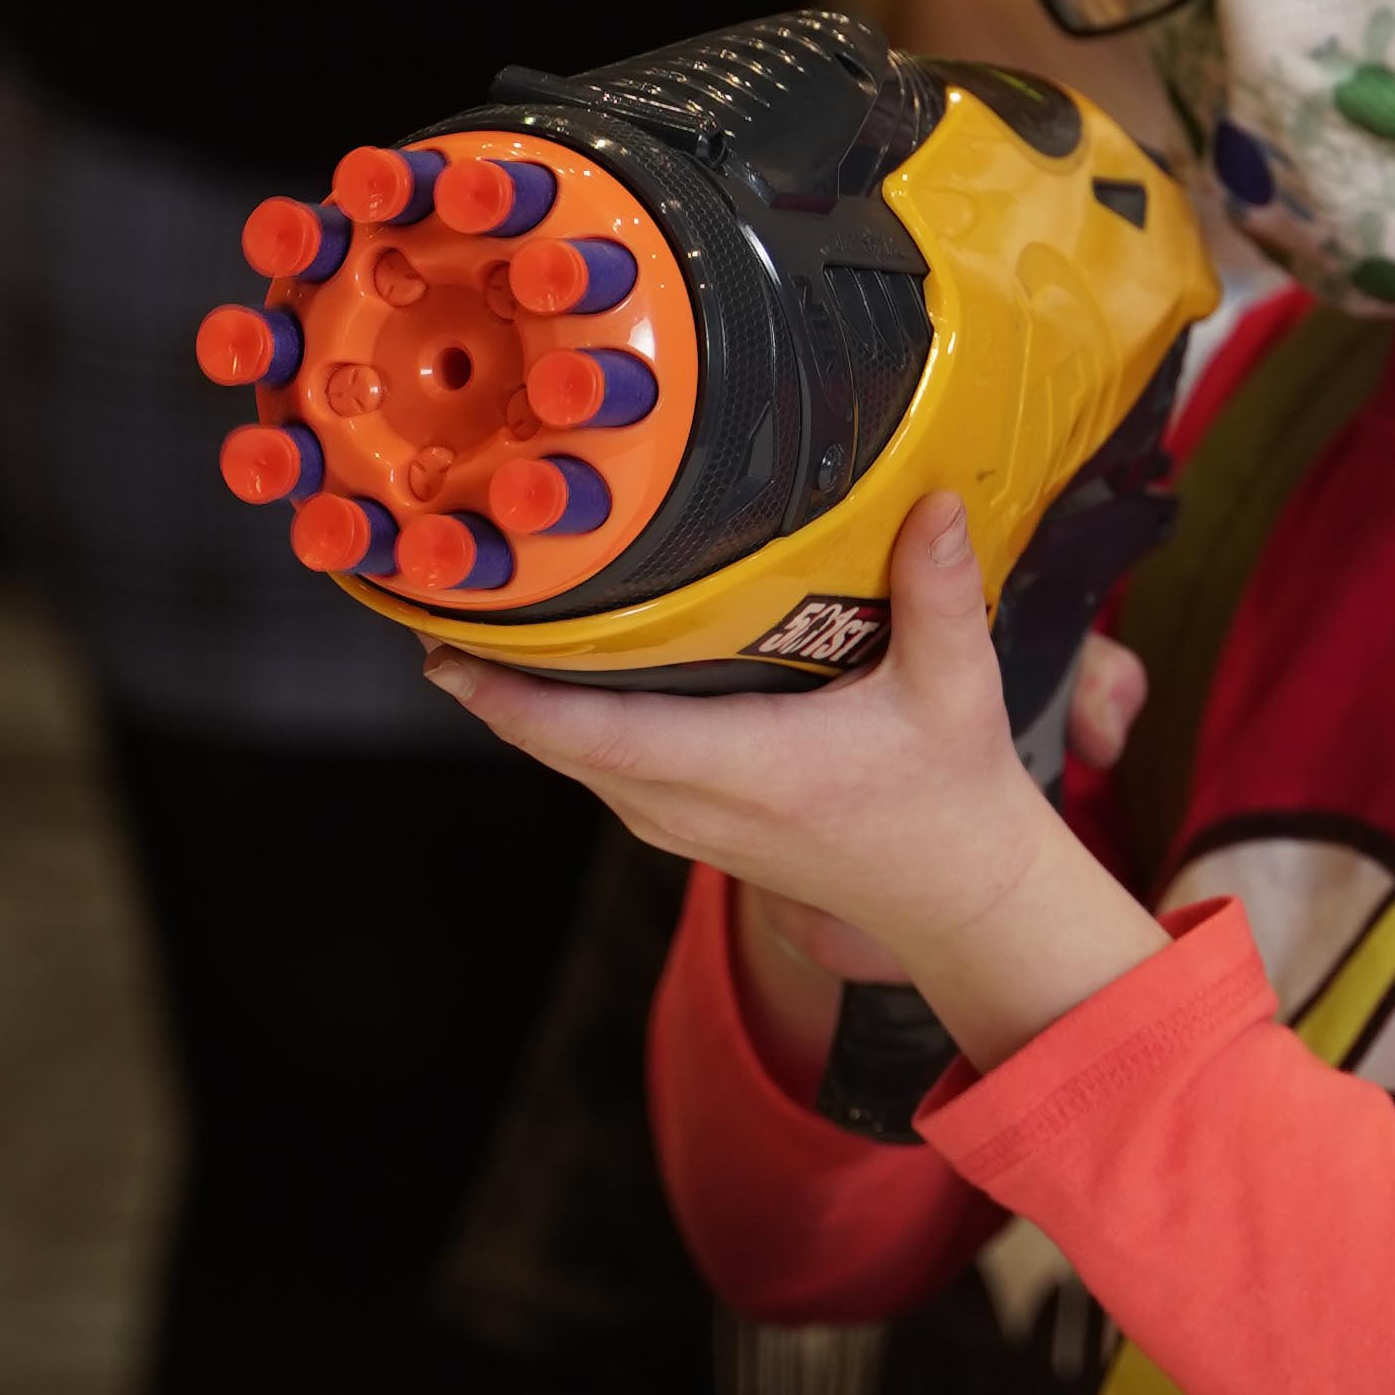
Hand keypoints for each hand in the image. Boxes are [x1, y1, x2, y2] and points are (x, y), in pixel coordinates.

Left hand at [424, 494, 1168, 1068]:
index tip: (447, 646)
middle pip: (555, 746)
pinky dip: (559, 726)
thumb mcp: (957, 688)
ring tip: (470, 620)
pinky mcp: (685, 825)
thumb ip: (941, 593)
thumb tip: (935, 503)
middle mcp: (693, 807)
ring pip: (570, 761)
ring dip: (516, 704)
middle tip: (438, 592)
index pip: (595, 736)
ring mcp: (681, 824)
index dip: (508, 697)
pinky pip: (598, 770)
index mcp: (746, 768)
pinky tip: (545, 669)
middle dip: (487, 680)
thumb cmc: (949, 794)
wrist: (953, 892)